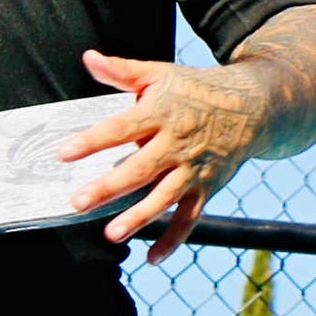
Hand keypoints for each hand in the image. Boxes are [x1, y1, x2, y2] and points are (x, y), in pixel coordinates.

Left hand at [59, 49, 265, 261]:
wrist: (252, 107)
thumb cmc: (195, 88)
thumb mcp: (159, 73)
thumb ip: (121, 71)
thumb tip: (88, 58)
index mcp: (159, 113)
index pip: (119, 129)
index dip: (92, 141)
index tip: (64, 153)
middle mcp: (176, 144)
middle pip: (138, 169)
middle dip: (108, 187)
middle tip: (78, 201)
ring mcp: (193, 169)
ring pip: (163, 198)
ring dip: (138, 218)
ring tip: (111, 234)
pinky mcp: (207, 188)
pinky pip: (190, 218)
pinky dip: (174, 240)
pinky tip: (153, 258)